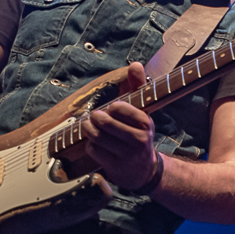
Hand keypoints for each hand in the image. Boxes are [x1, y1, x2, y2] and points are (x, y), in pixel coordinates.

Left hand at [81, 62, 160, 191]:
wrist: (144, 169)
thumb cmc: (138, 133)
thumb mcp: (141, 110)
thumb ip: (137, 85)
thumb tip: (135, 64)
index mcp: (145, 122)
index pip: (118, 107)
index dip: (110, 107)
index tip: (112, 110)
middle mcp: (139, 139)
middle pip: (103, 121)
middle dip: (94, 118)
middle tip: (95, 118)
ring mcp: (127, 154)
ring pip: (96, 135)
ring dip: (89, 130)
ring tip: (91, 128)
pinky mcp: (115, 166)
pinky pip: (93, 149)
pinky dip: (91, 146)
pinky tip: (97, 145)